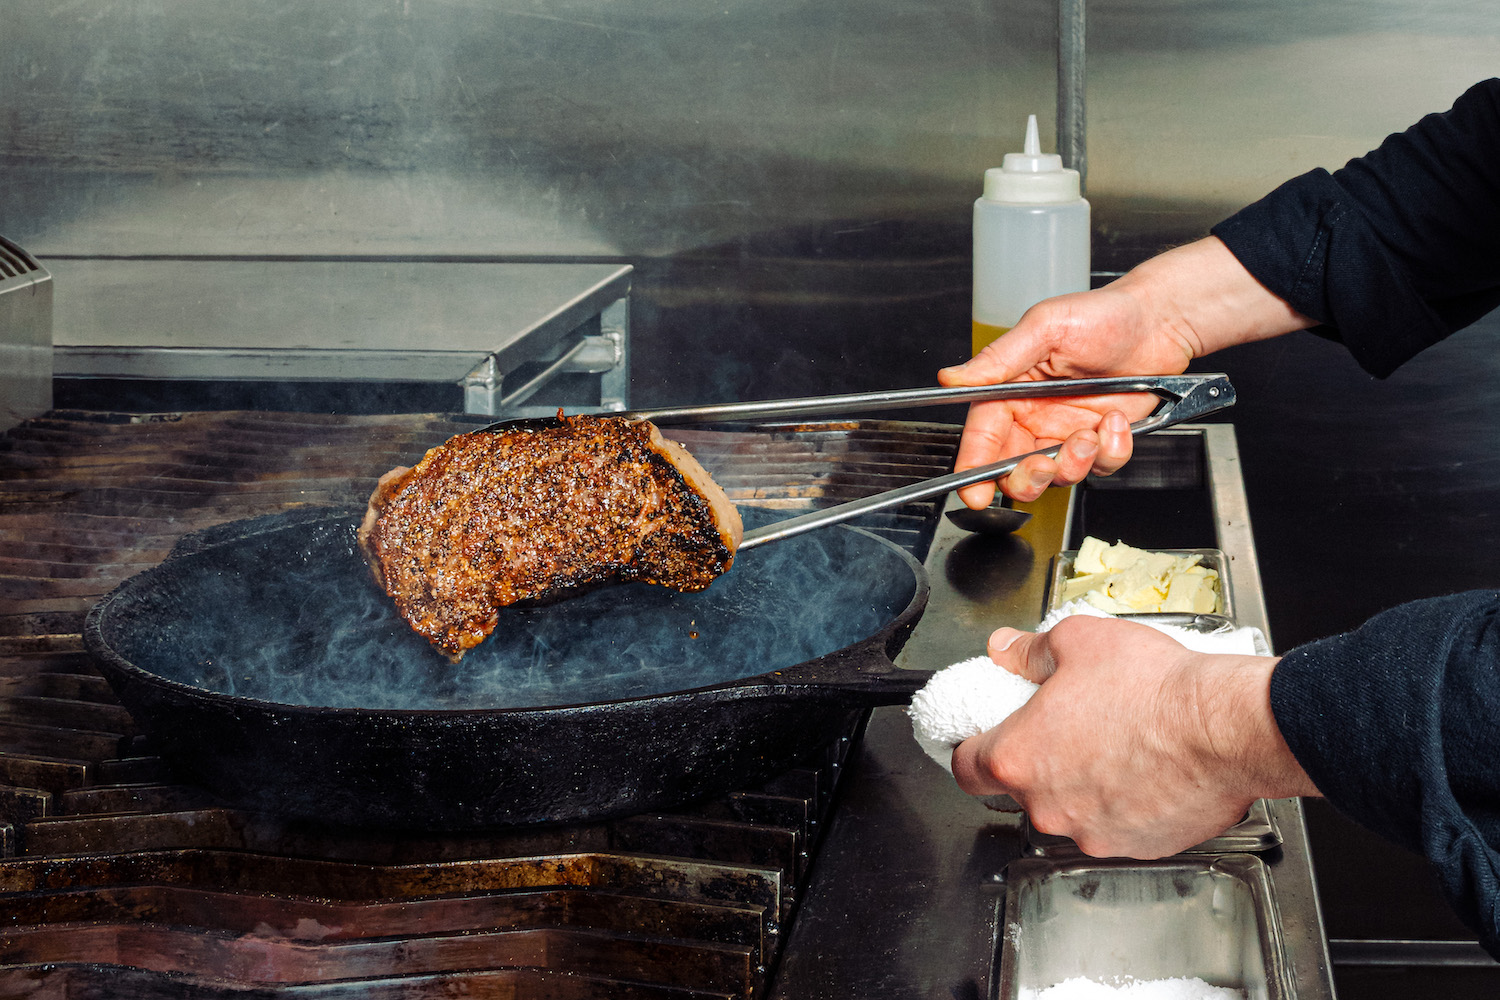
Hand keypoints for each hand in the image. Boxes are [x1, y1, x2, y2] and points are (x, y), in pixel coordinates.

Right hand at [937, 238, 1313, 506]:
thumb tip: (953, 378)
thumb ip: (999, 358)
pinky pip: (1101, 468)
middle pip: (1013, 470)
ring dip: (1074, 464)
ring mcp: (1068, 433)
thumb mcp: (1045, 327)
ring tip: (1090, 434)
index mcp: (1011, 392)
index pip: (982, 437)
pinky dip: (1112, 452)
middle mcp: (1035, 418)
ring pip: (1057, 477)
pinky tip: (1117, 421)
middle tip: (1043, 465)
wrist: (1159, 322)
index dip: (973, 468)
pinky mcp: (1102, 442)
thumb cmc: (1104, 315)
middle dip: (1026, 479)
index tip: (974, 491)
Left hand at [949, 616, 1317, 858]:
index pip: (964, 768)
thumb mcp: (1077, 641)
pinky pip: (1114, 823)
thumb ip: (1028, 652)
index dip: (970, 748)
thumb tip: (1004, 650)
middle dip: (1036, 758)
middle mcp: (1048, 806)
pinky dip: (1121, 801)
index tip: (980, 736)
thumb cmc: (1154, 687)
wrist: (1226, 727)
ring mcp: (1092, 832)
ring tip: (1115, 741)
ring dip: (1080, 781)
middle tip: (1064, 725)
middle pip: (1020, 787)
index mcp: (1019, 758)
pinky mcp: (1136, 845)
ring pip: (1068, 808)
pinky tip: (1144, 767)